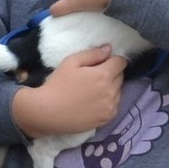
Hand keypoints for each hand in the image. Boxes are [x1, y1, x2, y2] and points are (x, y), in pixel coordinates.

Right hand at [11, 45, 127, 136]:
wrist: (47, 112)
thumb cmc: (57, 85)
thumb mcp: (70, 62)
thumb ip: (92, 54)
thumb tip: (109, 49)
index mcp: (103, 75)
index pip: (121, 62)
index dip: (112, 60)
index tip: (102, 63)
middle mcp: (111, 91)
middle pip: (120, 76)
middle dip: (111, 73)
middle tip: (93, 77)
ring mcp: (110, 107)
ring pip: (118, 91)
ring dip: (110, 88)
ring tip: (92, 91)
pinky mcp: (106, 118)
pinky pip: (114, 105)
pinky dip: (108, 102)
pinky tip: (93, 102)